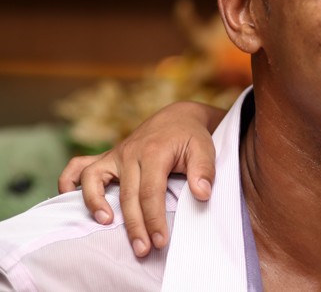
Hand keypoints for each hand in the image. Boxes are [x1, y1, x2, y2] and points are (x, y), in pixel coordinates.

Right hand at [56, 100, 224, 256]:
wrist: (176, 119)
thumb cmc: (191, 137)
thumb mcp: (205, 149)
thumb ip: (204, 171)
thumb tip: (202, 194)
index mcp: (155, 152)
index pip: (151, 192)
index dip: (154, 219)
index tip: (159, 241)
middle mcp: (131, 153)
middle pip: (127, 194)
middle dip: (134, 225)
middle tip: (143, 249)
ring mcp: (115, 154)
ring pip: (94, 179)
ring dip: (94, 203)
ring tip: (106, 223)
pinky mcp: (106, 157)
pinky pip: (77, 166)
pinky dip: (68, 182)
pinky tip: (70, 201)